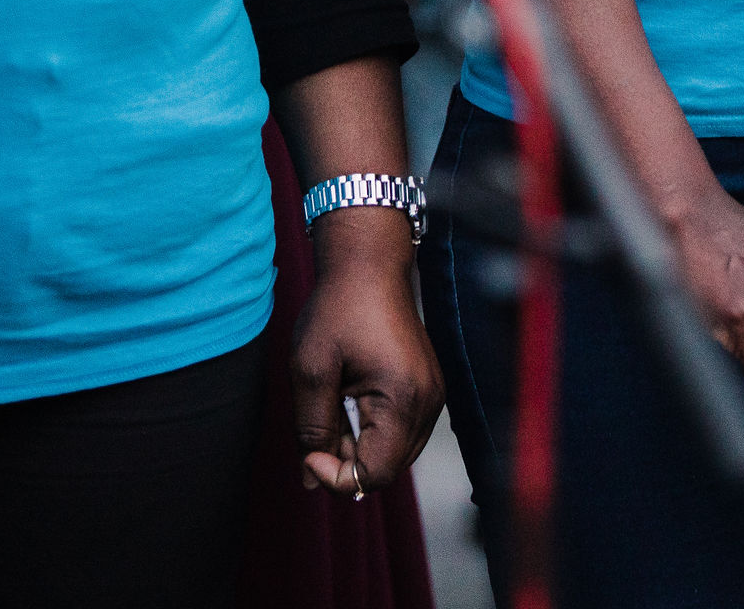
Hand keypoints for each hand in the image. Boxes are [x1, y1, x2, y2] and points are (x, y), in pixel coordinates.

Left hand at [289, 216, 443, 497]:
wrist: (370, 265)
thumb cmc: (340, 309)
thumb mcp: (312, 370)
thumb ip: (312, 428)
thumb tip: (309, 477)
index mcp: (404, 398)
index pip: (375, 475)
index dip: (335, 476)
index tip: (309, 450)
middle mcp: (429, 402)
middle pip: (388, 469)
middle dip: (347, 461)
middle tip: (319, 424)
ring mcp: (433, 395)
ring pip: (395, 453)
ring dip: (360, 446)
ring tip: (336, 407)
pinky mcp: (428, 388)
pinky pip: (402, 431)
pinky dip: (374, 429)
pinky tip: (352, 399)